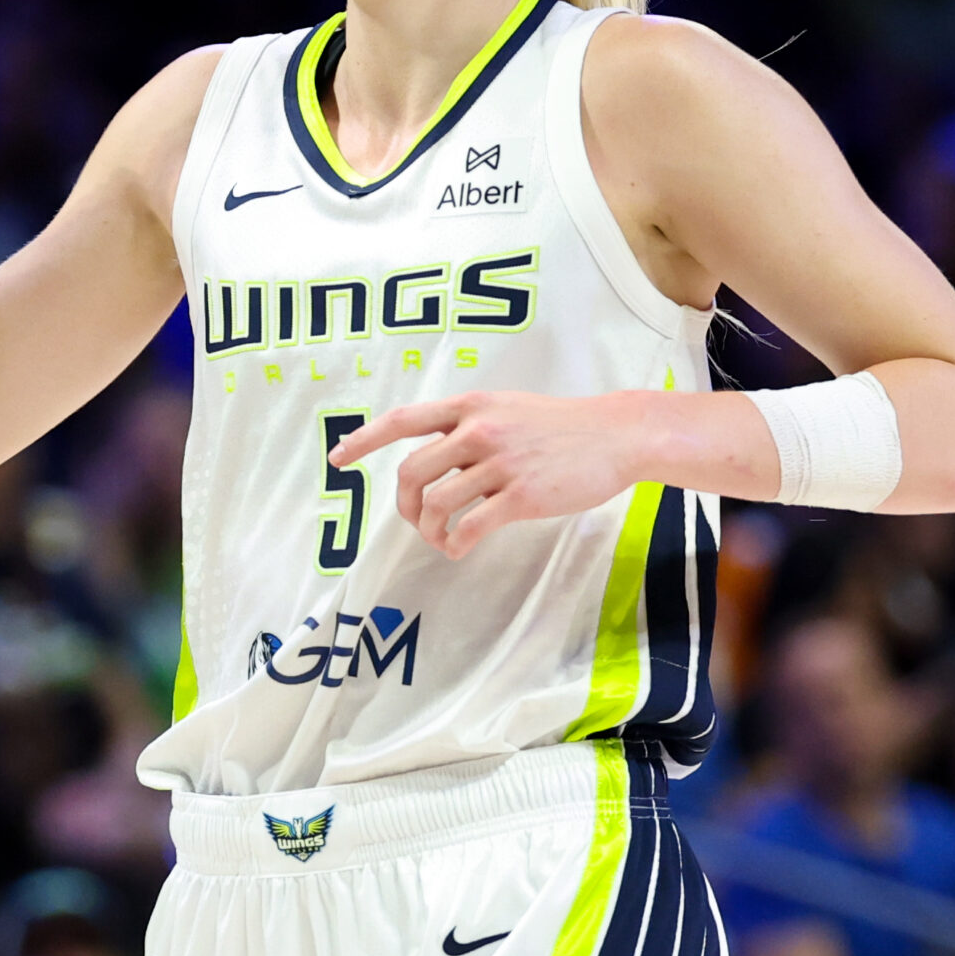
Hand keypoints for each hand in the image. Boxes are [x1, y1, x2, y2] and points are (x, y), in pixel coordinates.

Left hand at [331, 390, 650, 559]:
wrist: (616, 435)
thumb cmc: (561, 426)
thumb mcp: (507, 409)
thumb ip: (469, 426)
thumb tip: (433, 455)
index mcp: (471, 407)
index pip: (403, 420)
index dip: (364, 440)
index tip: (338, 459)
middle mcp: (479, 430)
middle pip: (412, 472)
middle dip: (405, 505)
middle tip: (417, 521)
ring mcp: (500, 463)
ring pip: (437, 503)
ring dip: (430, 531)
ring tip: (443, 540)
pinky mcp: (522, 495)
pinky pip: (470, 527)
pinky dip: (456, 545)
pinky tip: (461, 549)